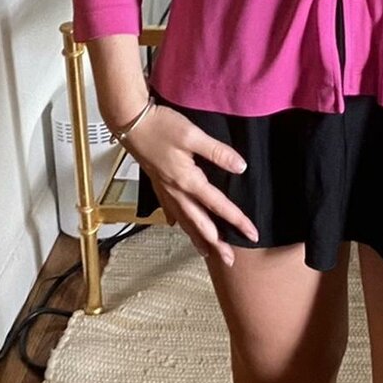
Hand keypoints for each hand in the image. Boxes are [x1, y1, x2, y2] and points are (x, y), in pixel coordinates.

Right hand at [120, 101, 259, 266]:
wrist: (130, 122)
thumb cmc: (160, 126)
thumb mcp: (192, 135)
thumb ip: (217, 152)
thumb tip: (240, 167)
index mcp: (187, 181)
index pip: (218, 205)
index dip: (237, 220)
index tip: (251, 233)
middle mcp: (176, 191)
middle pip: (200, 223)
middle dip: (217, 243)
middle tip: (230, 260)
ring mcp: (164, 190)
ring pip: (184, 221)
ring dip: (197, 238)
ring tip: (207, 252)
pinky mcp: (157, 184)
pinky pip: (170, 210)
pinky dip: (178, 222)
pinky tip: (178, 226)